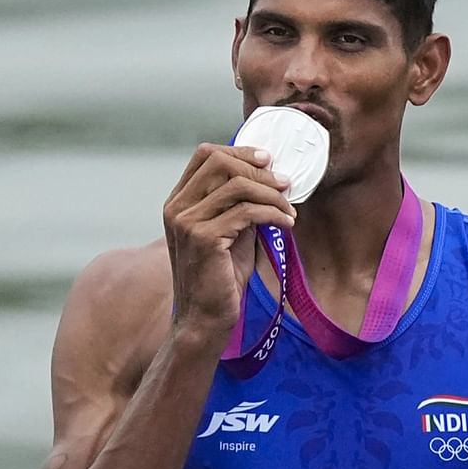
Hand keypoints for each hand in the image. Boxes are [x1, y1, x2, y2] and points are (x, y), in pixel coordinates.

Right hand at [162, 142, 295, 345]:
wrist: (206, 317)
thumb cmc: (221, 276)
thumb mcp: (231, 231)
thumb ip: (240, 204)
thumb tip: (270, 178)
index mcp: (179, 200)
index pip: (205, 155)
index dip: (240, 152)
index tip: (269, 161)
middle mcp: (177, 206)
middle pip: (220, 162)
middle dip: (260, 171)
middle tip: (286, 186)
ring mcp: (187, 221)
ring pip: (238, 186)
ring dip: (273, 195)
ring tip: (290, 212)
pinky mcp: (203, 238)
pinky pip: (247, 212)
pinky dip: (273, 214)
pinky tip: (286, 225)